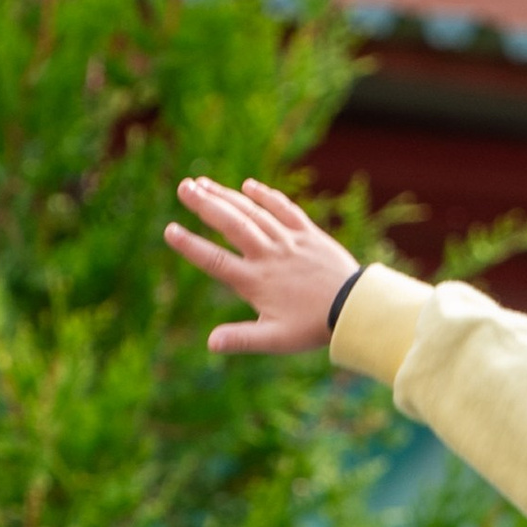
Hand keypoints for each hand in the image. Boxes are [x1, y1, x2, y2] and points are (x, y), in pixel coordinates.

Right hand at [167, 177, 359, 355]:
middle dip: (205, 204)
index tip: (170, 230)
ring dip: (227, 196)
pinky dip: (267, 196)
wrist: (356, 309)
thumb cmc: (313, 328)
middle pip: (232, 225)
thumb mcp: (275, 340)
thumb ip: (241, 339)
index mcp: (256, 281)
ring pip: (253, 213)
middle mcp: (270, 256)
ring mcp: (289, 241)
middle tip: (182, 187)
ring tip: (203, 182)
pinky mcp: (309, 234)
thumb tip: (210, 343)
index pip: (216, 260)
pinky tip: (249, 185)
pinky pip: (285, 209)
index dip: (191, 246)